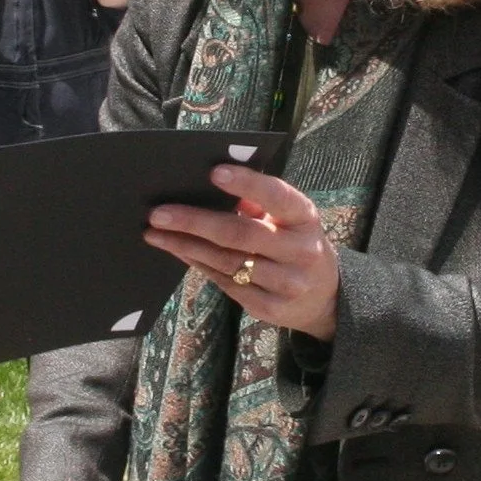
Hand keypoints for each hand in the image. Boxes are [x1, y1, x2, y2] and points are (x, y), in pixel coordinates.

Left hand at [142, 164, 339, 339]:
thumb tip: (207, 187)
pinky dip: (197, 264)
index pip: (277, 197)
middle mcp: (301, 251)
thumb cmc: (293, 242)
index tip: (214, 172)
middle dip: (194, 222)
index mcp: (305, 218)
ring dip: (185, 246)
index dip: (247, 184)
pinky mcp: (269, 308)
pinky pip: (225, 283)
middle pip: (240, 234)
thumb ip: (257, 202)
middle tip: (158, 213)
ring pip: (226, 262)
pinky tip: (177, 251)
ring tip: (155, 233)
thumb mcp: (288, 218)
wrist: (325, 297)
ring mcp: (287, 283)